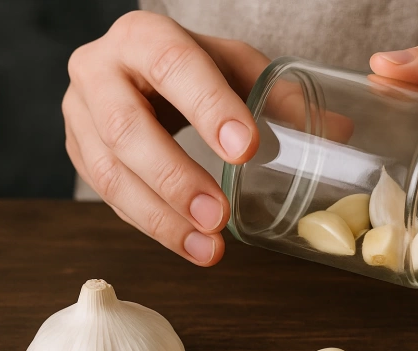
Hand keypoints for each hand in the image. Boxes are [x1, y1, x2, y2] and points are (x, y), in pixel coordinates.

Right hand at [63, 11, 269, 264]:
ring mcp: (79, 113)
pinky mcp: (78, 151)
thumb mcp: (235, 69)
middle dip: (176, 178)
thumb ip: (280, 97)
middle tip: (219, 216)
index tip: (245, 148)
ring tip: (208, 247)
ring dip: (161, 217)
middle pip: (127, 128)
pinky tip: (187, 244)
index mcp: (143, 36)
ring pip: (109, 172)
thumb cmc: (191, 69)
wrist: (135, 72)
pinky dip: (151, 225)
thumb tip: (340, 132)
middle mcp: (99, 70)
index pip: (173, 66)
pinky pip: (108, 196)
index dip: (208, 108)